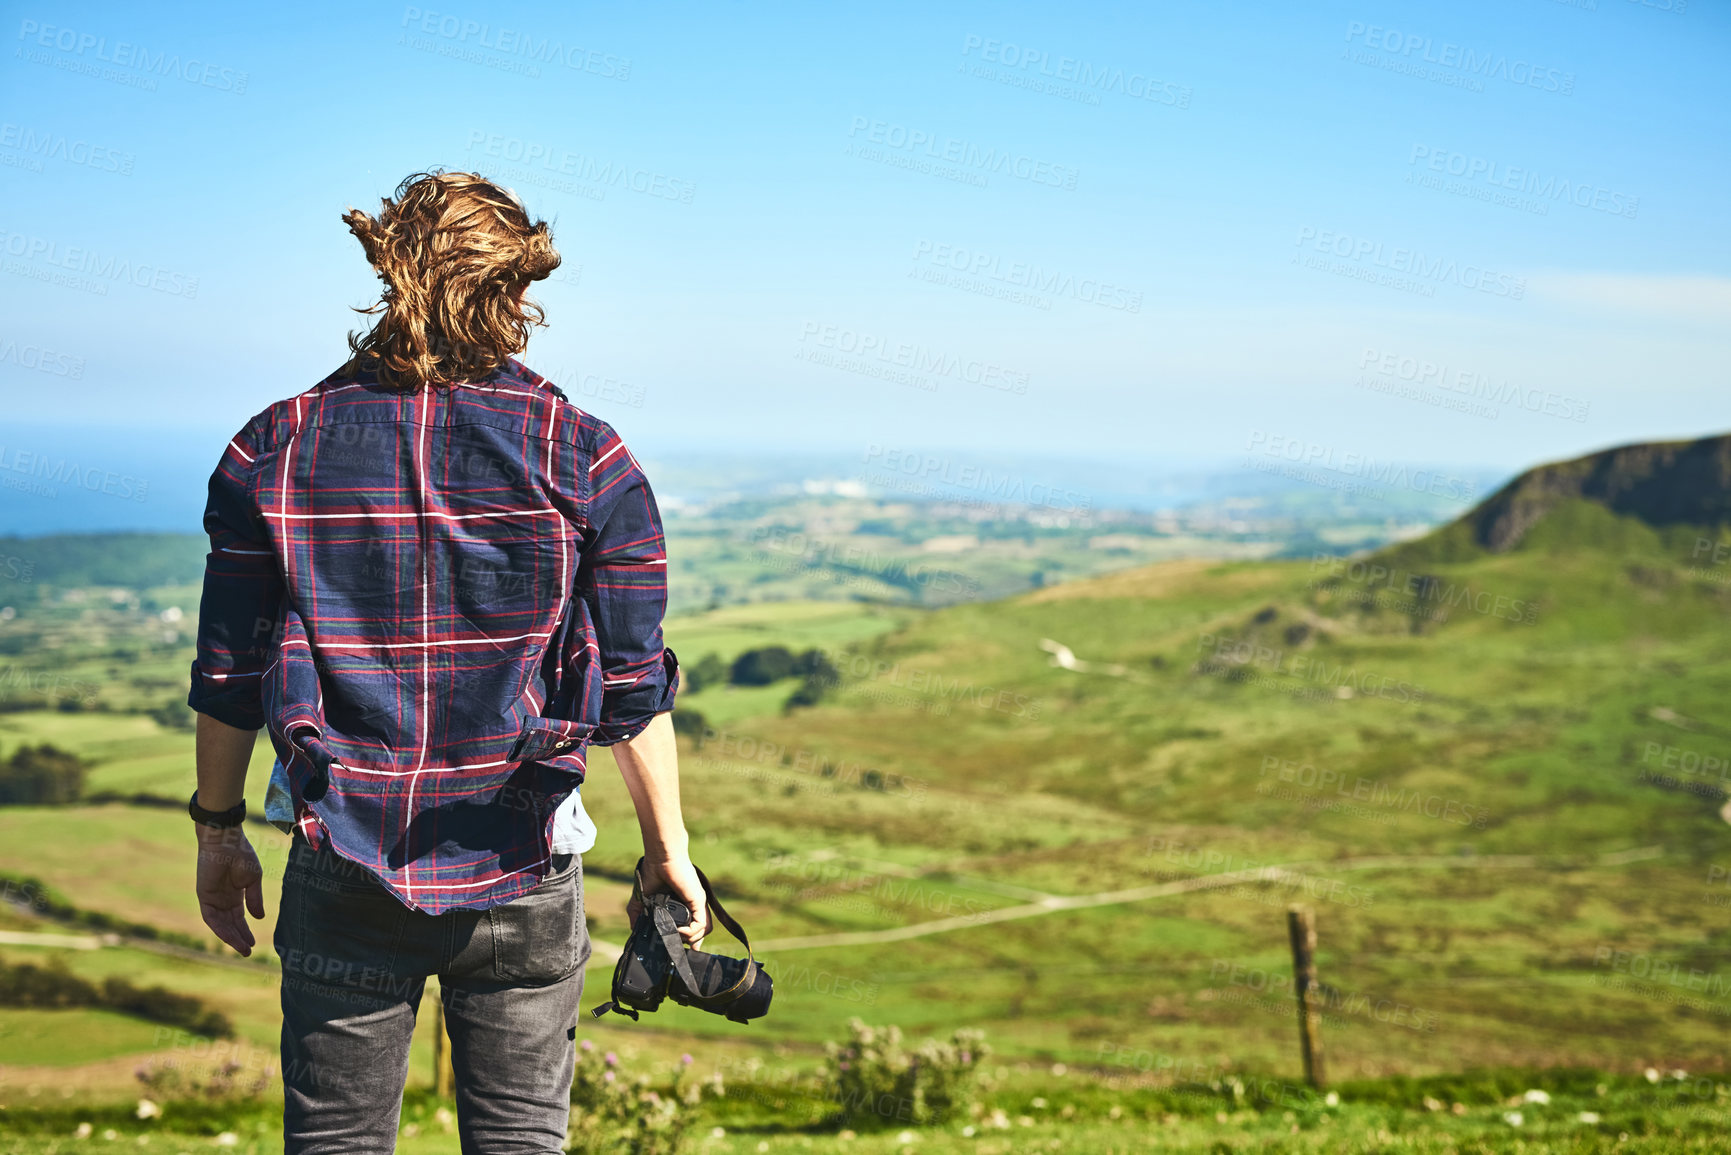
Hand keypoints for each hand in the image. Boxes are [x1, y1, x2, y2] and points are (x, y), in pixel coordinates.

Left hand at [194, 825, 265, 955]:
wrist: (225, 841)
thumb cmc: (241, 854)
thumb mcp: (253, 879)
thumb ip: (255, 899)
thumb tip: (259, 918)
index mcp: (235, 894)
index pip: (239, 917)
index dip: (245, 930)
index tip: (253, 943)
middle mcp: (222, 899)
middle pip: (230, 924)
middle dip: (238, 938)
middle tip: (247, 952)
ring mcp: (213, 899)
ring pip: (221, 924)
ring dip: (230, 937)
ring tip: (242, 949)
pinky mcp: (204, 897)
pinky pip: (211, 918)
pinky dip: (220, 929)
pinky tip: (230, 937)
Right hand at [627, 854, 713, 946]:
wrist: (661, 857)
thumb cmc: (653, 873)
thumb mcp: (642, 899)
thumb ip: (639, 916)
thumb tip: (635, 931)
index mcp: (683, 907)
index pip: (688, 931)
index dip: (681, 940)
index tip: (670, 945)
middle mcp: (693, 907)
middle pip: (697, 935)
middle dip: (685, 944)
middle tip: (672, 943)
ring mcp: (697, 905)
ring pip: (702, 933)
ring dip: (687, 940)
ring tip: (673, 934)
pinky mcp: (698, 901)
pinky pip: (701, 926)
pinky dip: (689, 933)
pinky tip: (677, 930)